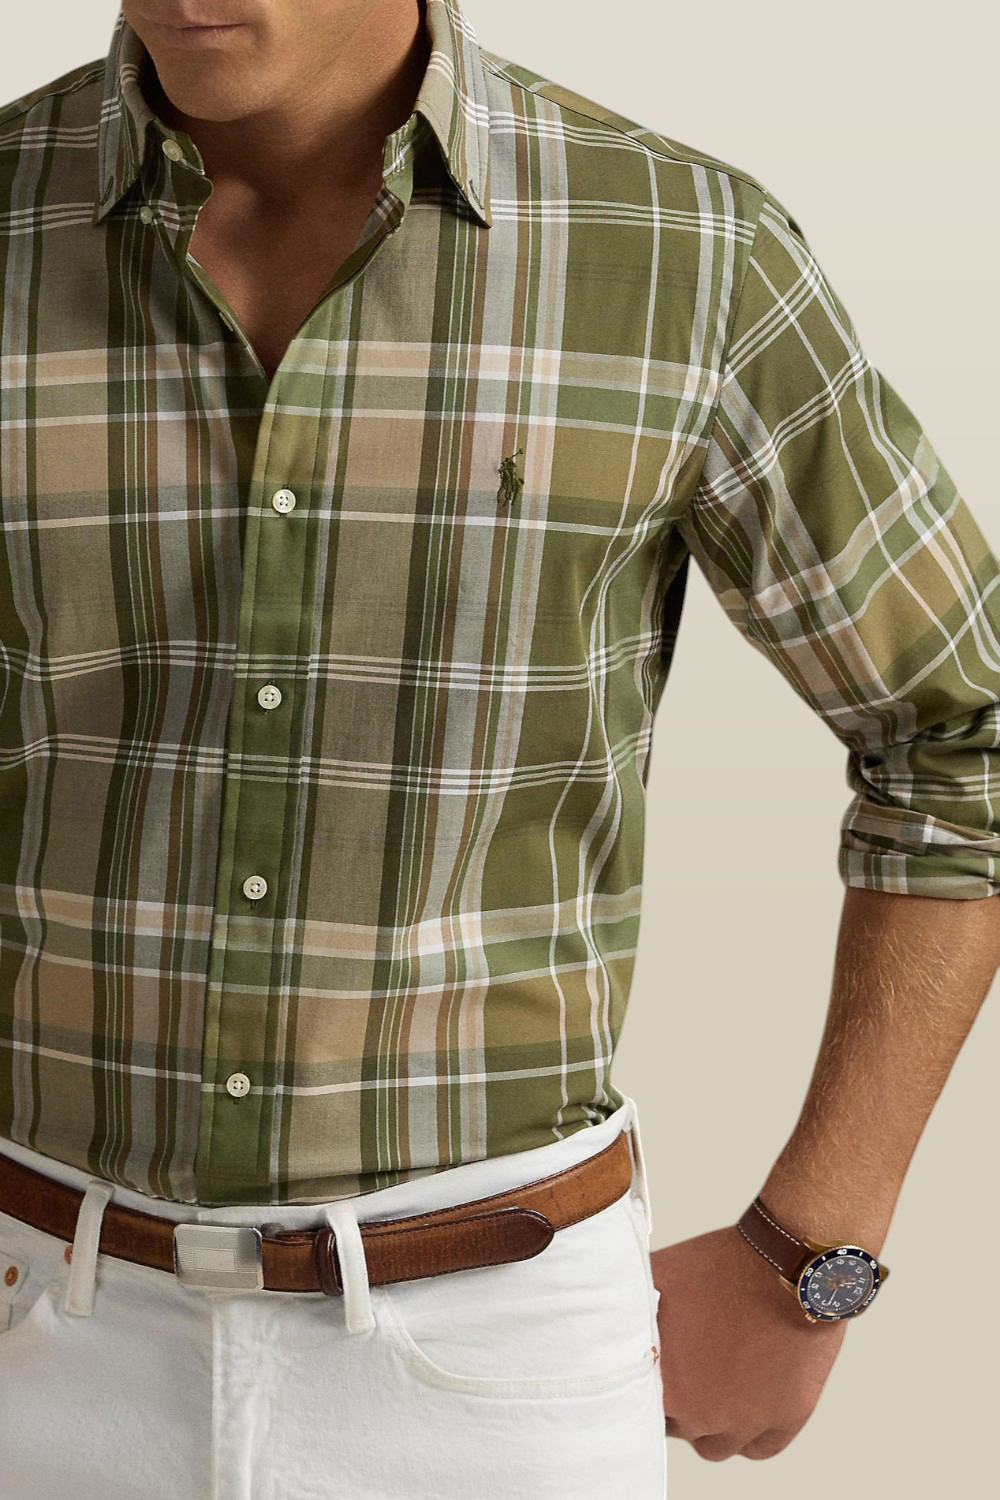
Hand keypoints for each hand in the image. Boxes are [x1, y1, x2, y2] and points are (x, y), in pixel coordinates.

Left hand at [650, 1225, 847, 1460]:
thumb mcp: (660, 1273)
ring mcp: (746, 1421)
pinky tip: (744, 1404)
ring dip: (709, 1422)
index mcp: (667, 1384)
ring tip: (712, 1386)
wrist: (787, 1266)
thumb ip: (630, 1300)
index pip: (640, 1406)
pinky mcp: (786, 1419)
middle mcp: (702, 1414)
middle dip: (677, 1400)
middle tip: (684, 1369)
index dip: (646, 1386)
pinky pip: (759, 1448)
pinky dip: (750, 1432)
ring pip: (715, 1446)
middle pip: (677, 1426)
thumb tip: (605, 1304)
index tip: (656, 1368)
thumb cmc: (722, 1266)